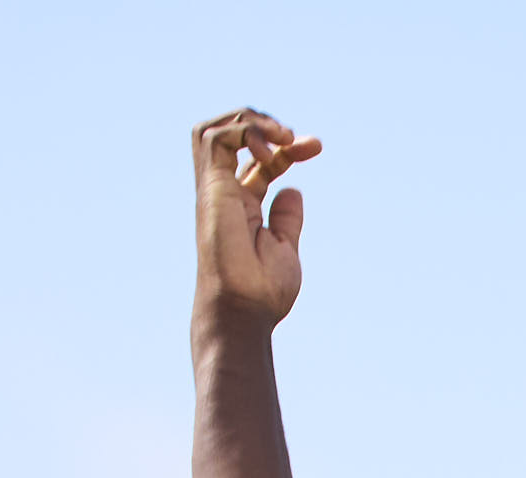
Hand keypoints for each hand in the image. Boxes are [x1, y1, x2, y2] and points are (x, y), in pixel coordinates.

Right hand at [194, 108, 315, 326]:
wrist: (242, 309)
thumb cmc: (260, 290)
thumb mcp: (284, 246)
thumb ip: (287, 218)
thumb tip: (293, 189)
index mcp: (243, 205)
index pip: (260, 161)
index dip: (287, 148)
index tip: (316, 146)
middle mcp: (224, 192)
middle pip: (234, 138)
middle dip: (266, 125)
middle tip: (299, 140)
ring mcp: (214, 188)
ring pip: (215, 129)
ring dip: (250, 121)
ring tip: (282, 137)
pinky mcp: (210, 187)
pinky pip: (215, 137)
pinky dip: (244, 131)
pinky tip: (271, 151)